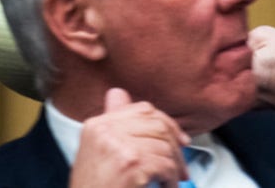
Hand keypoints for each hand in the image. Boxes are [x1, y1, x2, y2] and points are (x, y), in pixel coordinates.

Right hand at [68, 88, 190, 187]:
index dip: (166, 123)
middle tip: (181, 164)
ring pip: (164, 146)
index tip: (178, 139)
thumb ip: (114, 125)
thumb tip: (122, 95)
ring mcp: (119, 146)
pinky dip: (171, 180)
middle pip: (157, 124)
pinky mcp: (131, 164)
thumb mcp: (97, 151)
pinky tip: (165, 187)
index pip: (142, 109)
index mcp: (98, 125)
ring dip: (174, 166)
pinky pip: (166, 165)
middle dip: (175, 145)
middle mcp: (106, 130)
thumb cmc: (94, 186)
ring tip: (170, 180)